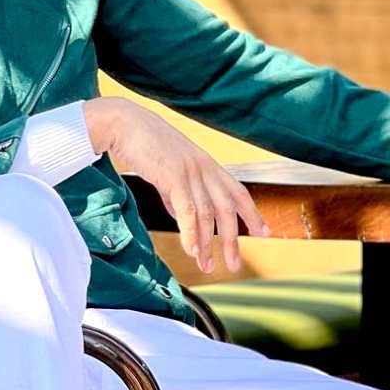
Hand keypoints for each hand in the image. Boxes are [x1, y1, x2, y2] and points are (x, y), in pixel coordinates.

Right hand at [84, 97, 269, 273]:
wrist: (124, 123)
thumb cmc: (143, 144)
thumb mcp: (168, 170)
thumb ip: (177, 194)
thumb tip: (183, 218)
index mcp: (207, 164)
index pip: (238, 192)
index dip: (252, 214)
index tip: (264, 233)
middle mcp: (204, 168)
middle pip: (227, 209)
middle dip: (232, 240)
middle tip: (234, 265)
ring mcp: (191, 171)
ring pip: (208, 214)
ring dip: (207, 244)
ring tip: (207, 266)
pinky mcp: (174, 176)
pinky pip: (188, 211)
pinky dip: (191, 234)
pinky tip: (191, 251)